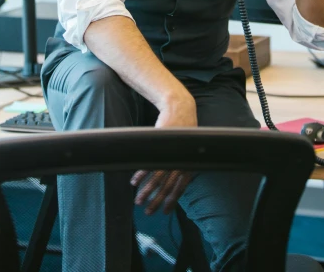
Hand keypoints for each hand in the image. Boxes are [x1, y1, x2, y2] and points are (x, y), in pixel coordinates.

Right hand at [131, 94, 196, 214]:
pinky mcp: (160, 145)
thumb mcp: (186, 149)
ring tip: (139, 201)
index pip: (180, 188)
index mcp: (188, 164)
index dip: (172, 201)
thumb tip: (175, 181)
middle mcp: (180, 160)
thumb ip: (181, 165)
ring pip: (156, 178)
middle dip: (156, 201)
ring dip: (146, 191)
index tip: (164, 212)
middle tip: (148, 212)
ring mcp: (169, 153)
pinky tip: (134, 182)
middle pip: (167, 187)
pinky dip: (141, 174)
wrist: (179, 109)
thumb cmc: (182, 131)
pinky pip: (148, 164)